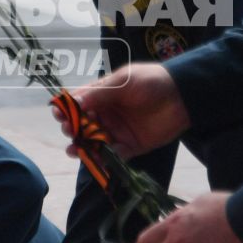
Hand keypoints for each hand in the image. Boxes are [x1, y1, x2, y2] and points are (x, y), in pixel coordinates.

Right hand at [60, 62, 190, 158]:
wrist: (183, 95)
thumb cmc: (152, 81)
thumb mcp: (123, 82)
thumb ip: (99, 94)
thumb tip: (72, 103)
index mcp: (102, 96)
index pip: (77, 104)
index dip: (66, 110)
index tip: (59, 115)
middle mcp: (106, 114)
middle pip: (82, 125)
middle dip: (73, 129)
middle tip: (70, 131)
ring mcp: (117, 131)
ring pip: (94, 143)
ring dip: (83, 148)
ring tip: (74, 151)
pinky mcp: (131, 146)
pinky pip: (114, 155)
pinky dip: (105, 160)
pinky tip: (97, 161)